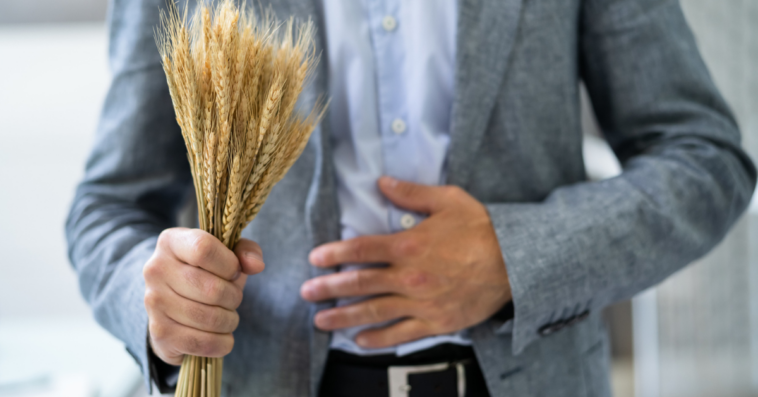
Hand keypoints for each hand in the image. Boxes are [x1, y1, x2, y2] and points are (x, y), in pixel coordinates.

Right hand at [143, 228, 264, 364]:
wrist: (172, 302)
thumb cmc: (206, 272)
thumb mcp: (227, 253)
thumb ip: (247, 251)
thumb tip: (256, 265)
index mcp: (171, 242)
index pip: (203, 249)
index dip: (229, 264)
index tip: (233, 272)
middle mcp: (156, 270)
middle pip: (212, 289)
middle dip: (234, 297)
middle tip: (232, 298)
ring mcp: (154, 303)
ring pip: (210, 319)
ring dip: (229, 321)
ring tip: (226, 316)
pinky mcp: (159, 333)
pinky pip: (203, 343)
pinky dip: (222, 343)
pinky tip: (220, 335)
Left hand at [300, 177, 510, 348]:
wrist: (516, 263)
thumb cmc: (482, 229)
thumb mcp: (448, 200)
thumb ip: (411, 193)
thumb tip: (381, 182)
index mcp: (409, 245)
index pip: (362, 250)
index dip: (334, 254)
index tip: (314, 259)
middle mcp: (410, 277)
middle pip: (360, 284)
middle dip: (329, 289)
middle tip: (306, 293)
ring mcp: (422, 303)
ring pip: (375, 312)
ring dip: (344, 317)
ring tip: (321, 321)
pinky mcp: (436, 322)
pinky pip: (402, 334)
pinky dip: (379, 339)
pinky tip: (360, 341)